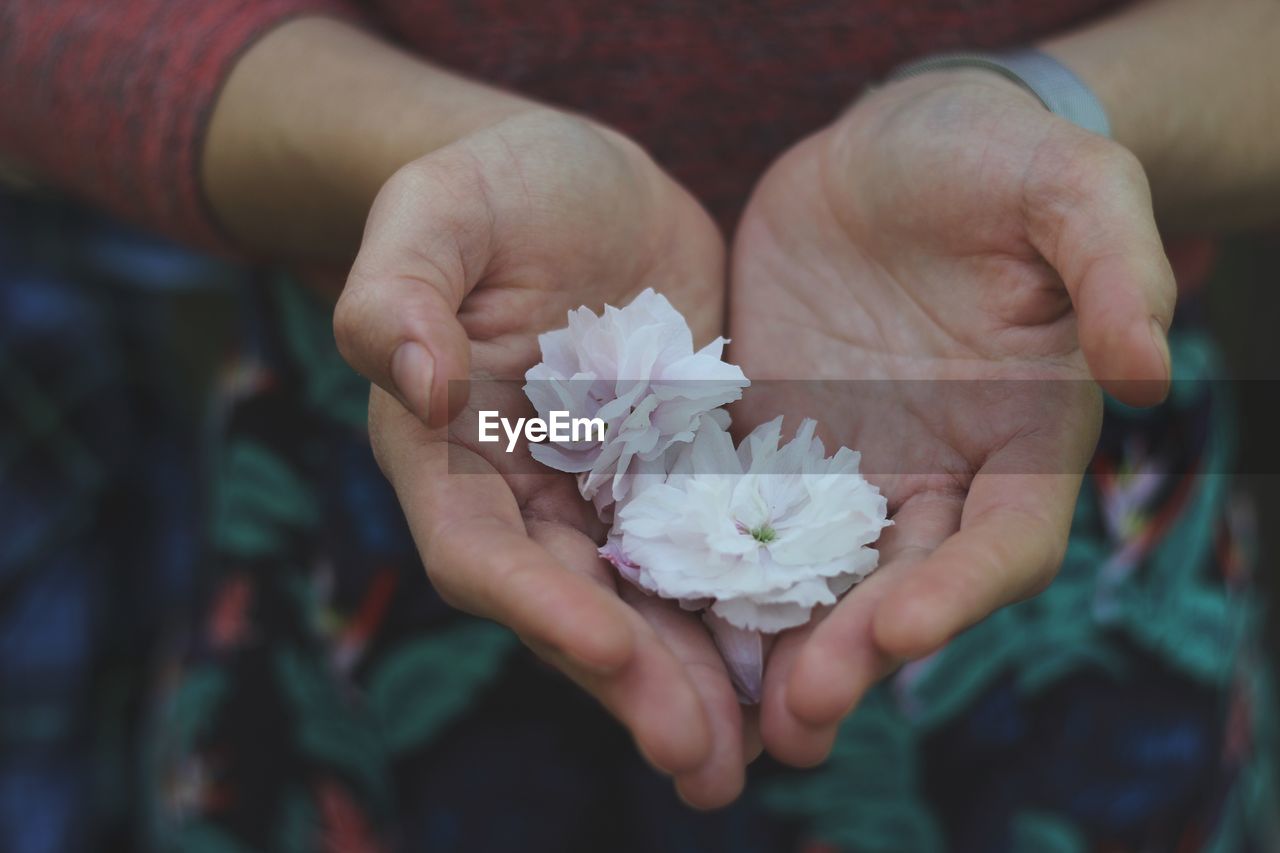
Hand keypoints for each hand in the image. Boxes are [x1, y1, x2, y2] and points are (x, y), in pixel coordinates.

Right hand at [336, 110, 750, 806]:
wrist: (580, 182)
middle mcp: (525, 497)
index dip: (538, 606)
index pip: (482, 551)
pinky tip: (807, 659)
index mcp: (450, 455)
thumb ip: (399, 289)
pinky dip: (751, 610)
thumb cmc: (493, 184)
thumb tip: (412, 382)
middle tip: (704, 761)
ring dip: (699, 681)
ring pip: (650, 604)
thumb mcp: (438, 208)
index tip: (610, 648)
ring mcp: (607, 494)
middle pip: (574, 607)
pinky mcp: (681, 474)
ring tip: (759, 754)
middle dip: (636, 685)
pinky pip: (714, 553)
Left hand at [728, 71, 1174, 763]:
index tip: (900, 632)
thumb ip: (1112, 268)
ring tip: (729, 717)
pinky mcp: (766, 436)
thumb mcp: (1068, 186)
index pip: (1003, 542)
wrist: (888, 146)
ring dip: (777, 645)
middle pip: (899, 585)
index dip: (960, 592)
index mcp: (1019, 437)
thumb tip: (1149, 367)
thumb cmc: (992, 156)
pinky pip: (731, 510)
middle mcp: (934, 471)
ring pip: (813, 574)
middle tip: (795, 718)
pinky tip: (661, 611)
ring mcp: (844, 462)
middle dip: (852, 653)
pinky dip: (705, 566)